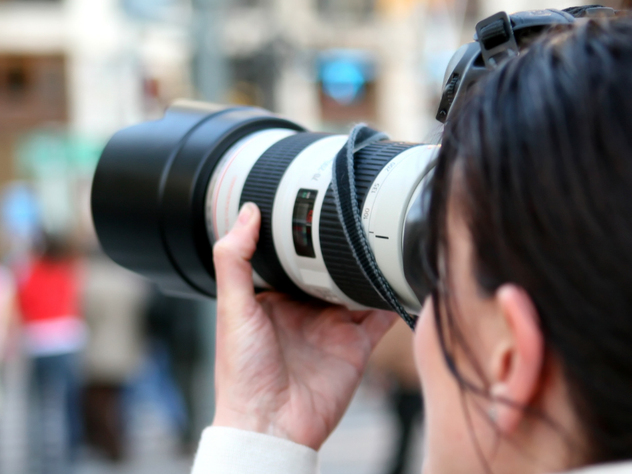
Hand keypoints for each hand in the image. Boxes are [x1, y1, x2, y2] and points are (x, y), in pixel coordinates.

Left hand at [211, 202, 397, 449]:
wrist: (271, 426)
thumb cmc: (242, 375)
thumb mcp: (232, 309)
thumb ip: (234, 260)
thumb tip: (246, 213)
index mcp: (272, 300)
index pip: (290, 259)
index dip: (300, 235)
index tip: (312, 205)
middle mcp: (305, 311)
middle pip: (330, 270)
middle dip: (342, 248)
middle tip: (356, 214)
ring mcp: (333, 327)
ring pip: (358, 288)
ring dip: (369, 268)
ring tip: (383, 238)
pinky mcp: (356, 346)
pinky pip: (381, 317)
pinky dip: (392, 298)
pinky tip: (399, 278)